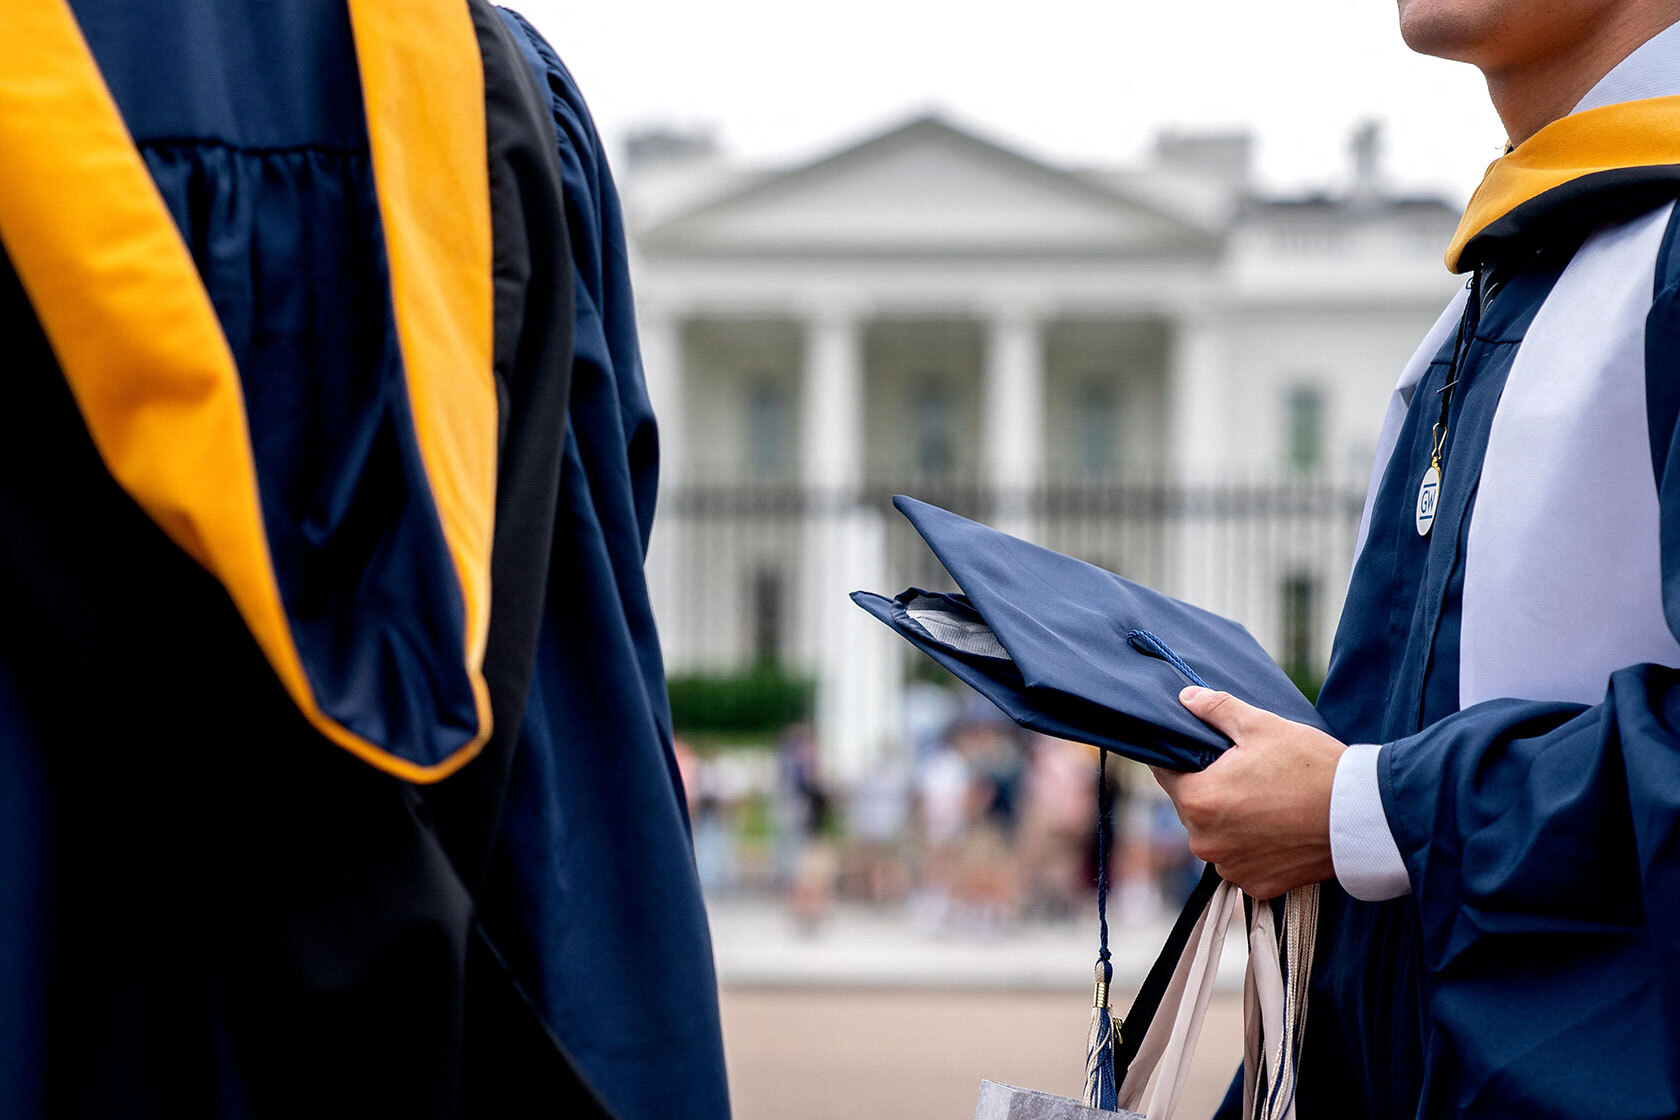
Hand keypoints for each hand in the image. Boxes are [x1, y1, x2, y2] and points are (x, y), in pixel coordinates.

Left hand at [1151, 685, 1346, 898]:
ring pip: (1215, 835)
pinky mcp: (1257, 886)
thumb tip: (1186, 698)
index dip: (1181, 758)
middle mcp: (1205, 841)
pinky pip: (1242, 860)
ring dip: (1230, 820)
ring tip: (1266, 799)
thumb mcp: (1262, 725)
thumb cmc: (1312, 767)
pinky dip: (1253, 846)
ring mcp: (1231, 868)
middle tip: (1246, 772)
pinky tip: (1278, 827)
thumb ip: (1217, 710)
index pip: (1166, 773)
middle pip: (1191, 805)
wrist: (1363, 816)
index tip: (1203, 751)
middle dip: (1210, 788)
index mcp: (1198, 799)